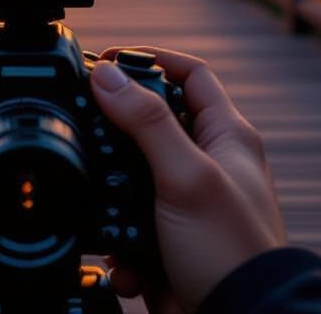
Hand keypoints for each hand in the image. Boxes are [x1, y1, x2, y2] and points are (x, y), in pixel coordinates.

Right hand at [91, 47, 284, 313]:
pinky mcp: (169, 243)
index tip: (111, 60)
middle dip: (119, 130)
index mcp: (227, 137)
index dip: (153, 59)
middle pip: (154, 124)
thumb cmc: (232, 252)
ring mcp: (187, 205)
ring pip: (133, 178)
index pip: (191, 75)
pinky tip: (124, 261)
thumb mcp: (186, 175)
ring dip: (113, 197)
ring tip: (103, 206)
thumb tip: (107, 74)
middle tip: (87, 124)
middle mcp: (209, 165)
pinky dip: (120, 246)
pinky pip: (130, 230)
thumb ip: (146, 122)